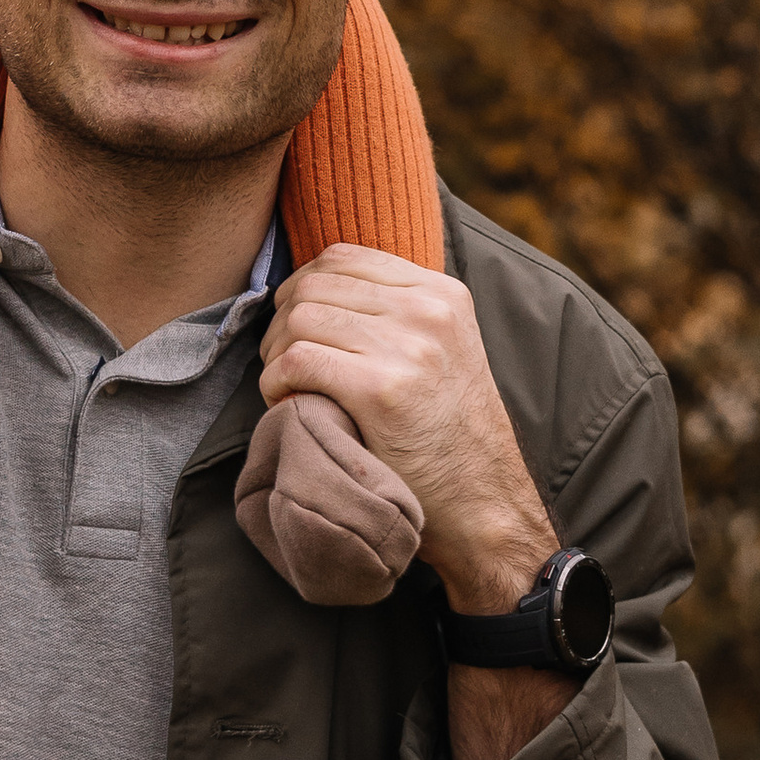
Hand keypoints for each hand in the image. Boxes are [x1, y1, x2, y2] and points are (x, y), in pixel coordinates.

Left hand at [256, 246, 551, 612]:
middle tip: (285, 364)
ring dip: (276, 355)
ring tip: (289, 386)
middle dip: (283, 324)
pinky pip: (295, 362)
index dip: (302, 287)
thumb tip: (309, 286)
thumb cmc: (447, 433)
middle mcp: (429, 311)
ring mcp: (408, 348)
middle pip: (314, 286)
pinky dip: (276, 383)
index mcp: (443, 293)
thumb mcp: (442, 350)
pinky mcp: (382, 391)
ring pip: (299, 320)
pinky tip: (289, 403)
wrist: (484, 503)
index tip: (297, 326)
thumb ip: (394, 311)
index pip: (342, 256)